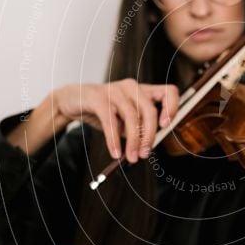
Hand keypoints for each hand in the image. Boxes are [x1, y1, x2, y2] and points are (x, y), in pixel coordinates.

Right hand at [53, 80, 179, 162]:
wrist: (72, 101)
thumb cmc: (104, 111)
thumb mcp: (125, 120)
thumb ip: (139, 129)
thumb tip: (149, 147)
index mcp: (144, 90)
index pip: (169, 92)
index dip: (172, 108)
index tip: (166, 127)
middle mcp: (132, 87)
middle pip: (150, 110)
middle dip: (149, 135)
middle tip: (144, 154)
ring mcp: (116, 90)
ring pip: (131, 117)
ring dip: (132, 142)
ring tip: (130, 158)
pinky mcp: (99, 97)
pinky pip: (110, 121)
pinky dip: (114, 139)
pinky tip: (115, 152)